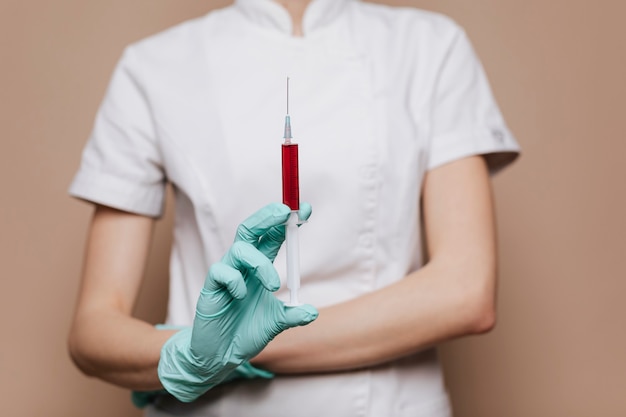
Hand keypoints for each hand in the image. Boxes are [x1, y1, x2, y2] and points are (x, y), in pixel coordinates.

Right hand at [158, 203, 316, 401]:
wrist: (221, 354)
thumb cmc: (246, 332)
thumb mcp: (276, 323)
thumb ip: (293, 314)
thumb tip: (313, 312)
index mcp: (259, 268)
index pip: (272, 236)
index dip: (286, 222)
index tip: (305, 210)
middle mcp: (242, 266)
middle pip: (251, 229)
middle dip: (267, 217)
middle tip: (285, 211)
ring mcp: (226, 274)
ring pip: (240, 248)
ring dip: (261, 263)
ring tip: (274, 285)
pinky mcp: (211, 287)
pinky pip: (221, 271)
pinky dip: (236, 281)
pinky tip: (241, 297)